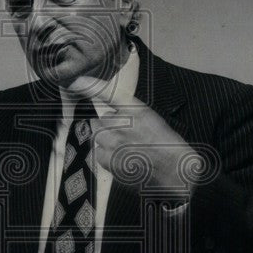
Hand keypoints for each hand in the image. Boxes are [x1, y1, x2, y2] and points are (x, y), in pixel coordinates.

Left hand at [70, 77, 199, 192]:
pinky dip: (106, 156)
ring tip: (124, 149)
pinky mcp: (109, 159)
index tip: (78, 81)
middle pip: (102, 120)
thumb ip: (130, 114)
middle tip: (125, 137)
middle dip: (109, 127)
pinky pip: (98, 152)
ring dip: (106, 140)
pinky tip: (122, 159)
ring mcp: (115, 142)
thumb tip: (109, 116)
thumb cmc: (166, 145)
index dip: (92, 86)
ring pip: (98, 135)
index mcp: (138, 111)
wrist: (174, 172)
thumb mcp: (152, 120)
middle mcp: (124, 124)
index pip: (110, 94)